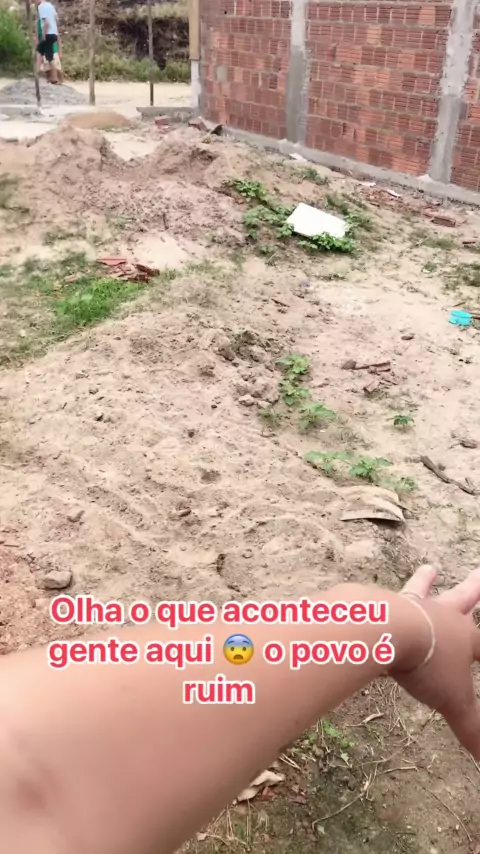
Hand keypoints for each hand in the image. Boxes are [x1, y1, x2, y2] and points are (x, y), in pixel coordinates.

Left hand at [392, 565, 479, 757]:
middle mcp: (440, 615)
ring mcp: (410, 605)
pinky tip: (370, 594)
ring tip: (430, 567)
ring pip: (423, 590)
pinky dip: (381, 598)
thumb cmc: (425, 663)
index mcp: (464, 637)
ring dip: (427, 581)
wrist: (385, 628)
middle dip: (475, 589)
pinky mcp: (381, 604)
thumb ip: (472, 730)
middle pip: (464, 599)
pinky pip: (383, 599)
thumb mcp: (453, 703)